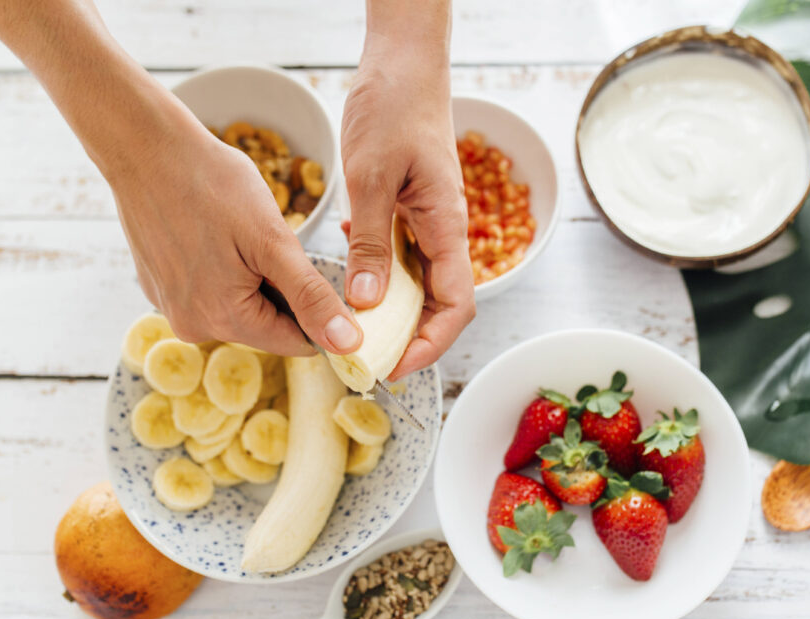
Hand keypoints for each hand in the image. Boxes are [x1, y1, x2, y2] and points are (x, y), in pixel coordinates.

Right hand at [110, 100, 361, 356]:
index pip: (297, 342)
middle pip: (267, 326)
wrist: (146, 146)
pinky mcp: (160, 287)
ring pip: (240, 308)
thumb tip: (348, 346)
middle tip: (271, 242)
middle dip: (282, 290)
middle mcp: (193, 327)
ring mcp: (172, 308)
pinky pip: (211, 292)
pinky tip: (217, 235)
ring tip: (241, 235)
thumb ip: (312, 298)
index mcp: (225, 321)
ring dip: (255, 279)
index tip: (317, 271)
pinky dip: (225, 270)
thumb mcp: (274, 242)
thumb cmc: (213, 184)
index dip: (318, 311)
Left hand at [341, 29, 474, 379]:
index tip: (396, 364)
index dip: (431, 343)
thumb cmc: (395, 108)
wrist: (403, 64)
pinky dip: (382, 277)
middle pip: (441, 303)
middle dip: (412, 338)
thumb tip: (366, 301)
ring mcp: (429, 221)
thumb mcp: (373, 176)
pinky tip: (353, 278)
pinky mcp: (412, 210)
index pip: (456, 304)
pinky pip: (403, 257)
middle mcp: (444, 230)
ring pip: (421, 284)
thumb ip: (372, 240)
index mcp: (447, 225)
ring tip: (359, 331)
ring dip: (395, 312)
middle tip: (370, 358)